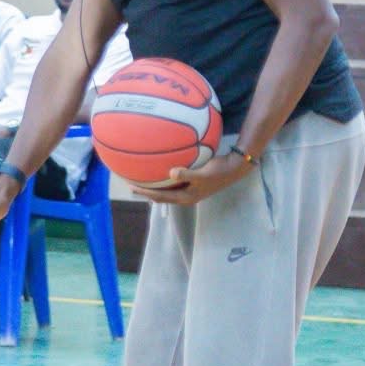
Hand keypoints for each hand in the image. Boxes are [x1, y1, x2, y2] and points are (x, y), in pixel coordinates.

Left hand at [129, 152, 253, 206]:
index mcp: (186, 197)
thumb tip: (171, 172)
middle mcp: (186, 195)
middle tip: (130, 184)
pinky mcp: (192, 181)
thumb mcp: (202, 175)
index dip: (145, 192)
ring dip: (154, 185)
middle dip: (146, 191)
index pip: (160, 197)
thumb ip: (186, 174)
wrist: (234, 168)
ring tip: (141, 179)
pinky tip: (159, 168)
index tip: (131, 186)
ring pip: (166, 189)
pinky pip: (173, 181)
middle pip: (161, 195)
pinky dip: (164, 177)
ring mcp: (189, 189)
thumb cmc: (219, 172)